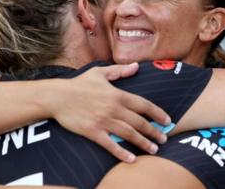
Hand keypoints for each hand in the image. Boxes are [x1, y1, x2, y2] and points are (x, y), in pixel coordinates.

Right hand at [50, 63, 170, 162]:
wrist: (57, 96)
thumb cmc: (78, 84)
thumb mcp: (100, 72)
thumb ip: (119, 71)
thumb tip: (136, 66)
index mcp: (117, 94)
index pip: (143, 105)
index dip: (157, 113)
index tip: (167, 120)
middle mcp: (113, 109)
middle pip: (139, 122)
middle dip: (154, 131)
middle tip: (164, 138)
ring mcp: (103, 121)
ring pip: (128, 134)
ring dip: (143, 142)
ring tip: (154, 149)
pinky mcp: (92, 132)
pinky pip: (110, 144)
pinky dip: (121, 152)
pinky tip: (131, 159)